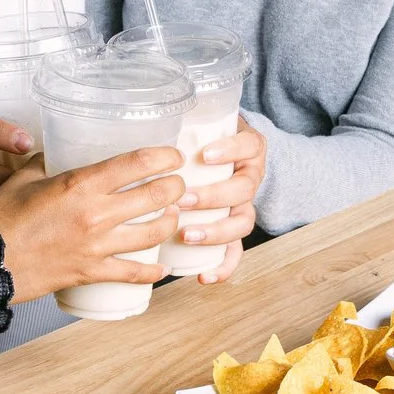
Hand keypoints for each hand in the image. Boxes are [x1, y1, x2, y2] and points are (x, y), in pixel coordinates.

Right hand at [0, 145, 186, 304]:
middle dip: (175, 188)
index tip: (174, 155)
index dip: (164, 157)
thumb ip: (45, 163)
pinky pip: (132, 273)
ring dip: (169, 222)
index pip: (136, 163)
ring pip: (152, 233)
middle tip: (178, 184)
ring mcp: (97, 246)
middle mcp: (95, 214)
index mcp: (80, 184)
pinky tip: (162, 268)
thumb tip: (54, 153)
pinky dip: (152, 272)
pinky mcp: (91, 272)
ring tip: (172, 216)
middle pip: (155, 196)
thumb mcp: (22, 179)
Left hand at [174, 116, 264, 283]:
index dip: (232, 151)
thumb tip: (144, 117)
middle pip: (243, 189)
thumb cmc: (203, 136)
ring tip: (186, 235)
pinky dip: (223, 266)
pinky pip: (235, 252)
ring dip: (216, 231)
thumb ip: (183, 120)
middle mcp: (249, 178)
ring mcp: (243, 205)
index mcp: (246, 149)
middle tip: (183, 198)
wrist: (222, 151)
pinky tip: (203, 276)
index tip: (205, 154)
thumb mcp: (200, 122)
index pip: (250, 147)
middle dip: (213, 196)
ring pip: (242, 222)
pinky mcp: (232, 229)